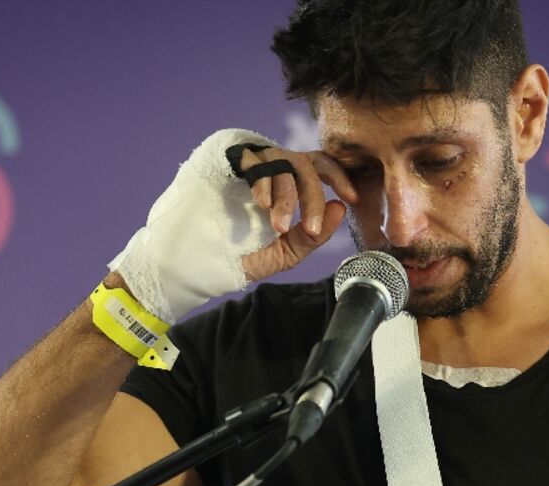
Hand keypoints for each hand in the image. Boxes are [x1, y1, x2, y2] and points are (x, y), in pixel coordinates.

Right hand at [108, 129, 357, 322]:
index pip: (320, 167)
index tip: (352, 197)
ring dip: (287, 195)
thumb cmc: (240, 255)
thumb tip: (341, 207)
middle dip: (312, 195)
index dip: (339, 177)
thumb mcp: (286, 251)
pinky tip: (262, 206)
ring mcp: (251, 164)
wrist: (196, 262)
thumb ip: (314, 233)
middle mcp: (273, 170)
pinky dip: (264, 184)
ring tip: (278, 225)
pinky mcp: (229, 161)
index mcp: (289, 186)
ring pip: (283, 161)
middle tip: (312, 226)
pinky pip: (255, 162)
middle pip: (306, 163)